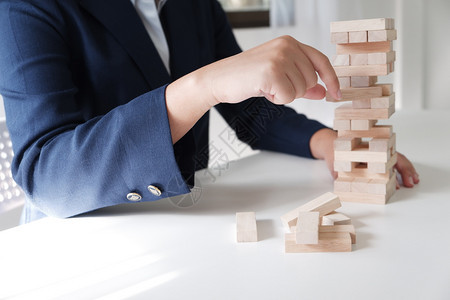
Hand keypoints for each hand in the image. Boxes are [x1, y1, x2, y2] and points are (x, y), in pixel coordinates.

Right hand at [201, 35, 340, 105]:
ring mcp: (279, 57)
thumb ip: (302, 82)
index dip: (331, 79)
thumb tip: (324, 92)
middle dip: (295, 91)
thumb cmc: (247, 77)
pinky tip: (262, 91)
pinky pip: (288, 97)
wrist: (219, 79)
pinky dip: (276, 100)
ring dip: (284, 95)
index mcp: (289, 43)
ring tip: (266, 86)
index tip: (337, 94)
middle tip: (273, 86)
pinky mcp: (272, 72)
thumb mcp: (279, 77)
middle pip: (311, 80)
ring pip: (301, 90)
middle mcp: (287, 46)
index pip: (321, 61)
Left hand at [310, 129, 419, 188]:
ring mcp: (377, 152)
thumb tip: (341, 181)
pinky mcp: (377, 157)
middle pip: (394, 157)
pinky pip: (393, 161)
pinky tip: (406, 177)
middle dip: (404, 170)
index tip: (397, 182)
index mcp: (364, 149)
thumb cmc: (334, 153)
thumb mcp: (334, 163)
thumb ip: (338, 173)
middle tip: (410, 182)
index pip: (383, 158)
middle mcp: (374, 149)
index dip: (392, 169)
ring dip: (406, 170)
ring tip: (413, 180)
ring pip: (396, 159)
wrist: (331, 144)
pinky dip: (401, 168)